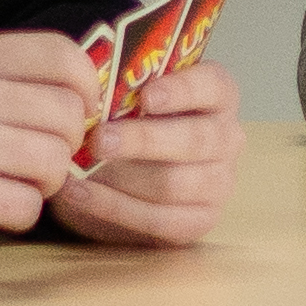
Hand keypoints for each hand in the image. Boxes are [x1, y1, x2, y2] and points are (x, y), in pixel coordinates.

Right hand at [0, 33, 98, 264]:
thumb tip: (73, 94)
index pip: (64, 54)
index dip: (85, 88)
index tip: (73, 114)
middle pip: (69, 113)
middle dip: (64, 146)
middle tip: (32, 163)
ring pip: (57, 162)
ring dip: (43, 184)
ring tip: (5, 186)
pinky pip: (29, 206)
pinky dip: (17, 216)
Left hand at [49, 56, 239, 249]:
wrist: (124, 172)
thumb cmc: (129, 120)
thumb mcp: (130, 96)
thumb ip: (124, 88)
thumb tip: (94, 91)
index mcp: (218, 96)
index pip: (213, 86)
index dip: (182, 90)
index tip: (145, 97)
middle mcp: (227, 139)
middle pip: (194, 140)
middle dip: (143, 140)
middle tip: (99, 139)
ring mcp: (218, 183)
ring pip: (173, 184)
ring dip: (121, 178)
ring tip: (79, 170)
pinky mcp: (200, 220)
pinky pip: (157, 219)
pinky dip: (112, 206)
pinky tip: (79, 194)